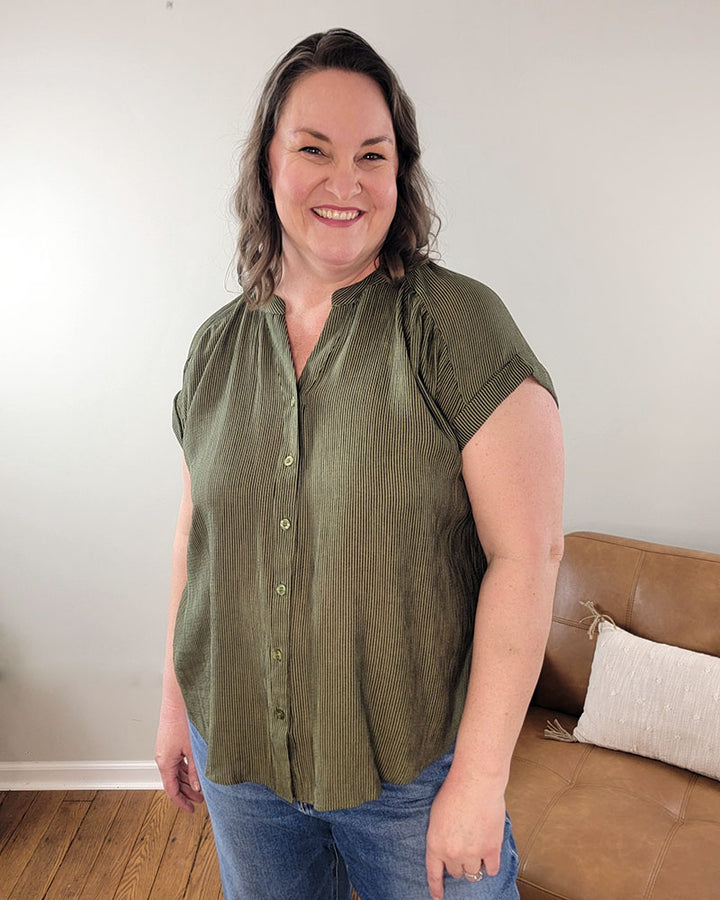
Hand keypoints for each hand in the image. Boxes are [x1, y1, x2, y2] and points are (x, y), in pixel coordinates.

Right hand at [154, 701, 203, 812]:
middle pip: (173, 781)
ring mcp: (165, 748)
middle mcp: (162, 757)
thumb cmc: (184, 719)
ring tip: (202, 786)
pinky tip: (197, 769)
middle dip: (187, 792)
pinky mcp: (170, 740)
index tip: (191, 810)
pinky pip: (177, 760)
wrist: (178, 697)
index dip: (181, 802)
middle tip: (201, 800)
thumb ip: (196, 769)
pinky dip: (186, 768)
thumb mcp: (194, 749)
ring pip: (176, 771)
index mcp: (164, 762)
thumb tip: (198, 787)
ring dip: (188, 780)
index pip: (171, 790)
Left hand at [425, 768, 505, 899]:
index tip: (438, 898)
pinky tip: (490, 854)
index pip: (433, 874)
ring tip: (478, 844)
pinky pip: (491, 870)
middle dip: (459, 862)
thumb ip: (441, 835)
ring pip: (473, 873)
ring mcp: (472, 854)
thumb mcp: (436, 815)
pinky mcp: (491, 850)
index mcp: (435, 844)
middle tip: (465, 846)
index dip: (436, 888)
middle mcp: (452, 853)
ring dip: (475, 863)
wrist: (476, 782)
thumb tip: (448, 847)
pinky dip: (491, 864)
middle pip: (456, 872)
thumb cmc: (455, 791)